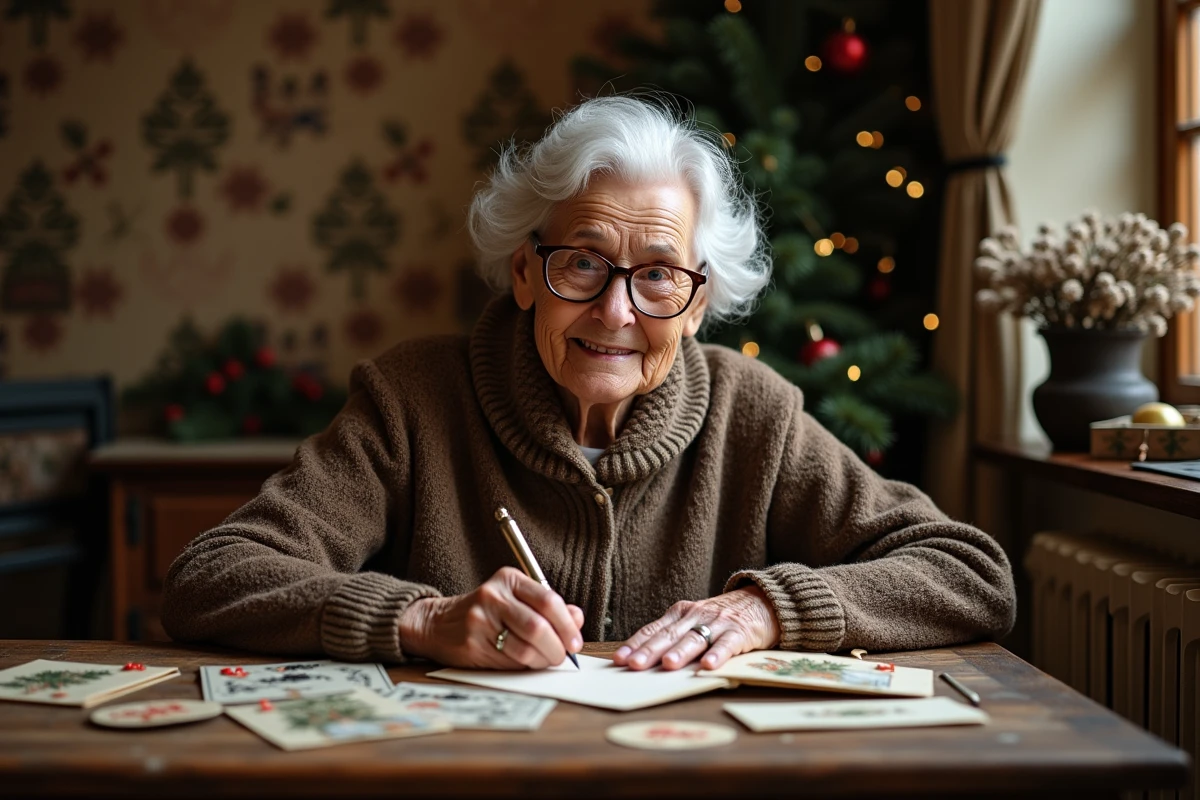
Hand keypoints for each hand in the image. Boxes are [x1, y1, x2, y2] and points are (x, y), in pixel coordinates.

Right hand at [398, 567, 583, 668]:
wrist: (437, 623)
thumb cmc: (485, 612)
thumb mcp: (515, 599)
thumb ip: (547, 607)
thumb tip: (576, 619)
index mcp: (508, 579)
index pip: (548, 600)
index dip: (568, 625)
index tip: (575, 641)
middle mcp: (493, 596)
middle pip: (538, 627)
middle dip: (557, 647)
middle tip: (562, 656)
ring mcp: (480, 620)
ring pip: (525, 648)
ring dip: (543, 660)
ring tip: (545, 660)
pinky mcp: (472, 643)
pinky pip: (509, 662)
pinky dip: (525, 667)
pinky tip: (526, 663)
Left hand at [612, 586, 780, 670]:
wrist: (762, 601)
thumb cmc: (722, 619)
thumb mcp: (694, 621)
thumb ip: (674, 637)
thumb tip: (644, 662)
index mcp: (680, 613)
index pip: (653, 629)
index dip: (635, 644)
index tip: (619, 659)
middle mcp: (695, 616)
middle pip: (669, 635)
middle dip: (650, 651)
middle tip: (634, 665)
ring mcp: (717, 623)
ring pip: (695, 638)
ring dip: (680, 652)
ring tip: (668, 664)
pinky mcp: (740, 632)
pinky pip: (727, 644)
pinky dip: (717, 654)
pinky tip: (708, 666)